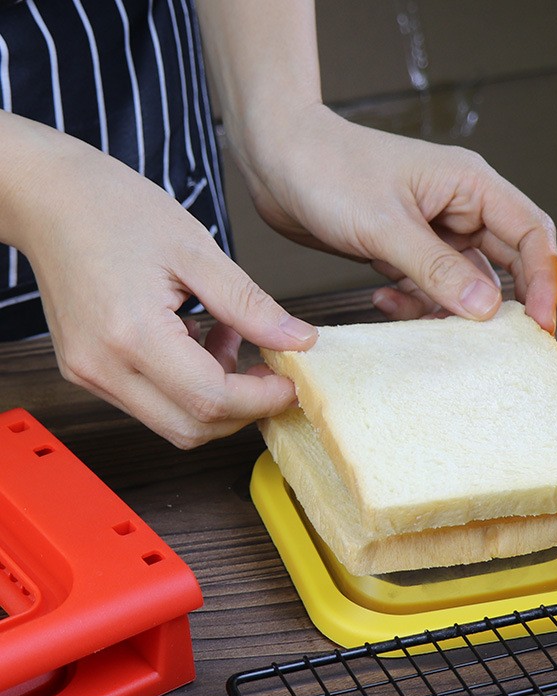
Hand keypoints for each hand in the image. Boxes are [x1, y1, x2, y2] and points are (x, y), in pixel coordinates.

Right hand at [7, 116, 316, 447]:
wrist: (48, 196)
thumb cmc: (114, 208)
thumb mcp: (197, 250)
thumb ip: (250, 305)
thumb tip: (298, 341)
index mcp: (131, 333)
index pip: (211, 400)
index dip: (262, 399)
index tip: (291, 382)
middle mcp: (103, 367)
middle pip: (191, 428)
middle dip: (243, 410)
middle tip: (270, 371)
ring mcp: (90, 373)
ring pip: (172, 422)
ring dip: (217, 397)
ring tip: (228, 338)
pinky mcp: (88, 371)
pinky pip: (151, 402)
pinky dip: (188, 386)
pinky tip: (199, 339)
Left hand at [234, 104, 556, 329]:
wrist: (277, 159)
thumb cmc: (329, 168)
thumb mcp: (386, 225)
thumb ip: (437, 269)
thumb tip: (486, 308)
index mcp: (469, 184)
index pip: (530, 233)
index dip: (543, 280)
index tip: (541, 324)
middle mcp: (458, 207)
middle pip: (505, 262)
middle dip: (502, 304)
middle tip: (499, 347)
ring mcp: (431, 230)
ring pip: (463, 282)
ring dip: (448, 309)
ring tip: (426, 325)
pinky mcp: (404, 249)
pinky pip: (427, 286)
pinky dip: (413, 302)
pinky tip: (385, 301)